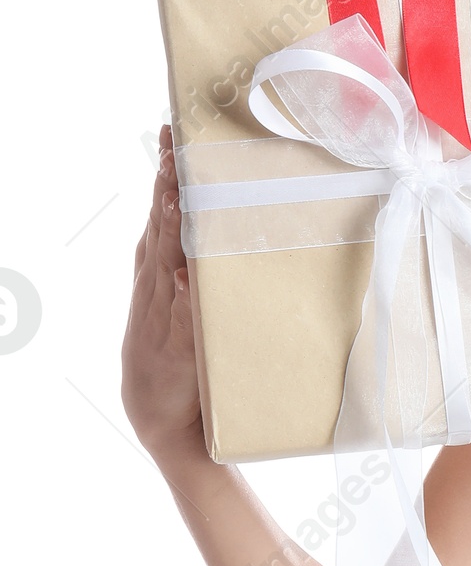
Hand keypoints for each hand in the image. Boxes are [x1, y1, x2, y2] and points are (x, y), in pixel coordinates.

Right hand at [121, 131, 205, 467]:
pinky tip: (182, 269)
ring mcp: (162, 315)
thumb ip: (201, 282)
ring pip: (163, 260)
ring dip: (168, 224)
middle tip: (172, 143)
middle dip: (164, 186)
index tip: (171, 138)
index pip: (162, 217)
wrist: (168, 427)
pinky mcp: (177, 345)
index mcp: (159, 278)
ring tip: (174, 187)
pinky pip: (181, 312)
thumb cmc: (186, 370)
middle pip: (158, 227)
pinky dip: (180, 291)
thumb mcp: (192, 316)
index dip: (165, 179)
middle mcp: (156, 290)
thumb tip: (220, 244)